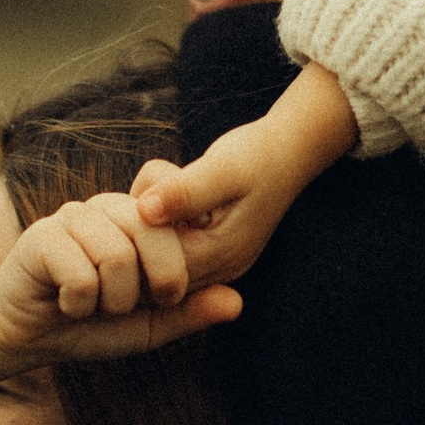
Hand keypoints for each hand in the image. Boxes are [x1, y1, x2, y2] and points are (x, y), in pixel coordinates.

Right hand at [0, 193, 241, 415]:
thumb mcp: (149, 327)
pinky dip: (77, 305)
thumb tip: (238, 302)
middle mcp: (105, 208)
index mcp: (135, 221)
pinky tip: (63, 303)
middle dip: (145, 288)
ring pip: (116, 257)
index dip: (171, 274)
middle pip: (150, 232)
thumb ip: (189, 312)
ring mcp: (71, 217)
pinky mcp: (40, 236)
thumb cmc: (88, 327)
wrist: (23, 338)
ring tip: (89, 306)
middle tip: (123, 308)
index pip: (175, 230)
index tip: (155, 300)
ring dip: (107, 302)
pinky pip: (82, 275)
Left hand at [129, 65, 360, 271]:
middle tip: (145, 190)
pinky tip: (163, 200)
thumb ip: (185, 192)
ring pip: (158, 263)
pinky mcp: (210, 256)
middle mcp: (219, 272)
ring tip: (158, 190)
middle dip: (141, 232)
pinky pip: (170, 255)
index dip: (136, 234)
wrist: (288, 152)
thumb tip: (143, 212)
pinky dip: (159, 230)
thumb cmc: (256, 155)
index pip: (157, 266)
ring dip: (148, 230)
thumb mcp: (221, 168)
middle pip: (154, 271)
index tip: (136, 195)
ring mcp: (216, 268)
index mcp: (221, 255)